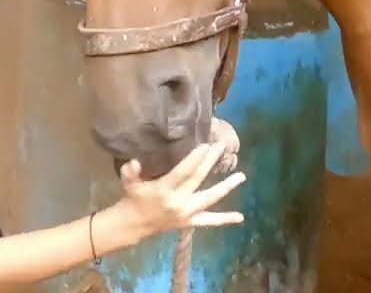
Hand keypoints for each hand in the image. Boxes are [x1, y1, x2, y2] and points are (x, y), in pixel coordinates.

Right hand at [111, 143, 245, 238]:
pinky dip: (225, 219)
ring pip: (210, 198)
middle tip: (222, 146)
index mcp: (164, 190)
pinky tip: (240, 217)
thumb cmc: (134, 198)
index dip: (195, 159)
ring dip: (226, 187)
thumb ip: (130, 172)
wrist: (135, 224)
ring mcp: (187, 213)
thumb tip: (134, 162)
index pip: (183, 172)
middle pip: (198, 179)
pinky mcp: (191, 222)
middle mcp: (178, 202)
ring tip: (241, 176)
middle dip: (210, 162)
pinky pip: (210, 221)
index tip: (206, 145)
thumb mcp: (129, 183)